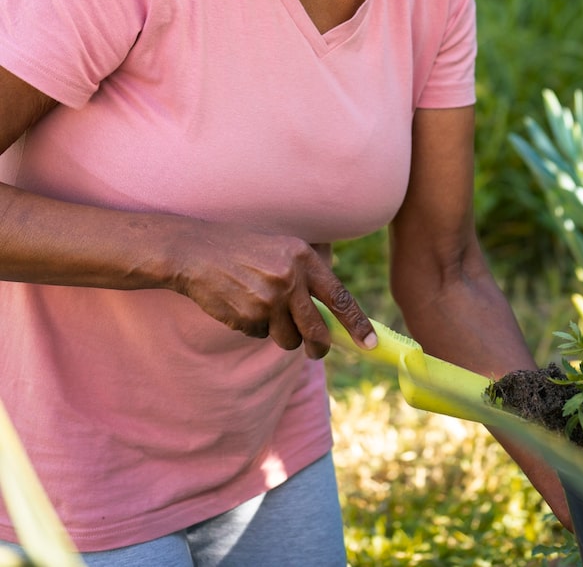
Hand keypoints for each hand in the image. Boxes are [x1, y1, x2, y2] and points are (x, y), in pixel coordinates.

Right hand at [171, 225, 374, 358]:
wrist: (196, 251)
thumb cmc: (242, 248)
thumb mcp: (281, 246)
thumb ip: (307, 270)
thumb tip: (334, 306)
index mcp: (303, 257)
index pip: (340, 296)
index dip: (358, 323)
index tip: (371, 343)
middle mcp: (290, 279)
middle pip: (317, 330)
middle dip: (319, 347)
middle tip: (317, 350)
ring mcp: (269, 299)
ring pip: (288, 338)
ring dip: (280, 333)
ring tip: (262, 306)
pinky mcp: (249, 317)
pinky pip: (262, 335)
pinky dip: (255, 327)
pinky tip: (241, 304)